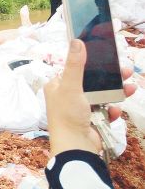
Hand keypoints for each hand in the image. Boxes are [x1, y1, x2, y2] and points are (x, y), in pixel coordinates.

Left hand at [44, 39, 134, 156]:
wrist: (75, 147)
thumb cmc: (68, 115)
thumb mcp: (70, 86)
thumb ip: (75, 65)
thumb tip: (77, 41)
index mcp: (57, 85)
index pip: (74, 68)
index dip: (90, 62)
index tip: (107, 56)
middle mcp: (67, 95)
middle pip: (91, 81)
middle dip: (109, 77)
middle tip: (125, 71)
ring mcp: (80, 109)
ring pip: (102, 95)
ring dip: (116, 92)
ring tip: (131, 88)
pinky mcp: (91, 120)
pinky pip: (105, 111)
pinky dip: (112, 110)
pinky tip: (115, 111)